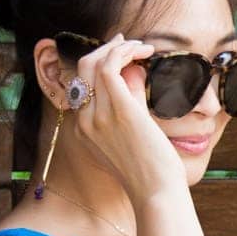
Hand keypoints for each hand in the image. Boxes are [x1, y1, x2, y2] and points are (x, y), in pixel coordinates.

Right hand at [66, 34, 183, 200]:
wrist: (156, 193)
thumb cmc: (151, 171)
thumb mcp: (131, 137)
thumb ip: (129, 106)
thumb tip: (136, 74)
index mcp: (83, 131)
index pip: (81, 84)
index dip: (98, 62)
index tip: (119, 52)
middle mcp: (84, 122)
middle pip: (82, 68)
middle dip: (104, 49)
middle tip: (128, 42)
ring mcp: (99, 116)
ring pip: (96, 63)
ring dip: (120, 47)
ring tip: (142, 46)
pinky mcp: (119, 111)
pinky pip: (112, 67)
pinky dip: (126, 52)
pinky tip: (146, 51)